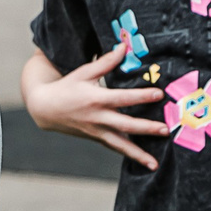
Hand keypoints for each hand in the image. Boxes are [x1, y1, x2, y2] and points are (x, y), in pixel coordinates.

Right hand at [26, 46, 165, 168]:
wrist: (45, 109)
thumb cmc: (66, 88)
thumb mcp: (84, 72)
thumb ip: (107, 62)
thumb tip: (125, 46)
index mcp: (96, 99)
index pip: (122, 98)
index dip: (141, 96)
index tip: (159, 94)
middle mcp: (97, 118)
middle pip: (125, 125)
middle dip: (146, 128)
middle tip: (165, 130)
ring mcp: (96, 131)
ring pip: (120, 144)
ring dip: (138, 154)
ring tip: (154, 164)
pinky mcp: (96, 138)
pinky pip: (114, 147)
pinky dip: (128, 154)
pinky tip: (143, 161)